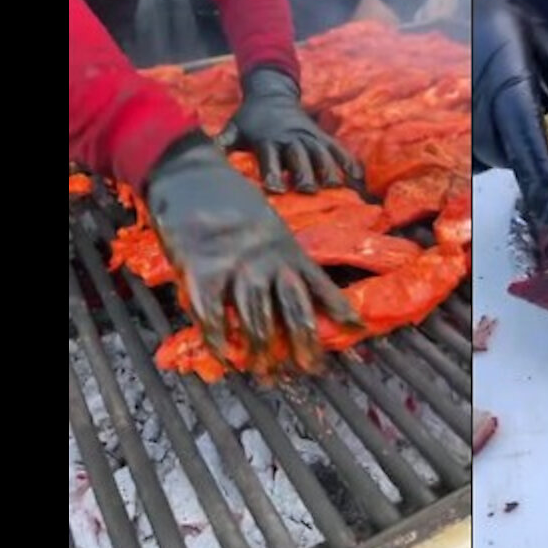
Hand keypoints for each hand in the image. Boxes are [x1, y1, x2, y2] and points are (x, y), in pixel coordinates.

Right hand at [147, 134, 361, 370]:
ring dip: (263, 349)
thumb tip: (297, 286)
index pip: (320, 283)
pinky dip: (219, 338)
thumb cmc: (228, 199)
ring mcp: (236, 266)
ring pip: (257, 318)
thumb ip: (279, 254)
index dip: (338, 308)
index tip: (357, 329)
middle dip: (304, 342)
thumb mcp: (267, 223)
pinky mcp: (202, 271)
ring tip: (267, 373)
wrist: (190, 174)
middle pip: (293, 309)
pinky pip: (213, 314)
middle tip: (310, 370)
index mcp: (287, 248)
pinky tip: (226, 356)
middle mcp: (268, 260)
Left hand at [229, 69, 360, 192]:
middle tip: (308, 190)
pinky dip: (349, 161)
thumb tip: (207, 154)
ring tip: (335, 186)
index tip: (275, 189)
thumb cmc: (250, 118)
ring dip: (329, 168)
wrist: (271, 92)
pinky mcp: (321, 136)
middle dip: (305, 172)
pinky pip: (338, 148)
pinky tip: (358, 177)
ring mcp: (308, 135)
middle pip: (300, 156)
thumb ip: (223, 142)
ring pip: (322, 152)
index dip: (273, 172)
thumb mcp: (234, 127)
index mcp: (268, 138)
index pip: (271, 157)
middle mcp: (290, 137)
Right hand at [471, 0, 547, 244]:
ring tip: (516, 133)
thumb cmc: (496, 10)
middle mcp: (477, 98)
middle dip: (525, 163)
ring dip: (504, 154)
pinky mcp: (442, 111)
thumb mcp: (539, 33)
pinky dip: (484, 145)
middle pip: (503, 155)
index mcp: (508, 78)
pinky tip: (492, 126)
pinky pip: (465, 145)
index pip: (527, 137)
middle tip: (543, 153)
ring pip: (483, 154)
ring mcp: (454, 107)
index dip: (540, 178)